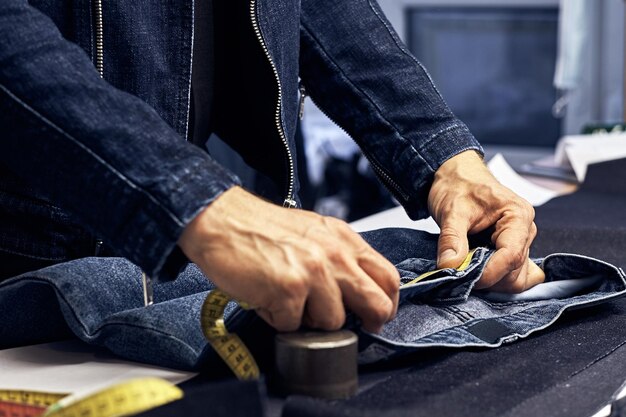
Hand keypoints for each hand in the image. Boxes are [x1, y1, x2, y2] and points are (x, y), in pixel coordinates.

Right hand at [178, 186, 398, 332]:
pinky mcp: (289, 290)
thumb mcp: (314, 231)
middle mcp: (334, 255)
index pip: (388, 277)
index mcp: (344, 239)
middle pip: (376, 304)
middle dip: (367, 323)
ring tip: (287, 300)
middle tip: (348, 327)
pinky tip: (266, 298)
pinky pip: (293, 326)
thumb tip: (356, 289)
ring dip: (309, 320)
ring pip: (333, 323)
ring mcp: (314, 273)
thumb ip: (339, 256)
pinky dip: (277, 319)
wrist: (221, 220)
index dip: (387, 303)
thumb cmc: (261, 227)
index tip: (377, 314)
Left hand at [428, 150, 544, 291]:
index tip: (465, 277)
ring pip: (514, 278)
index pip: (512, 256)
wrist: (456, 175)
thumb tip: (449, 266)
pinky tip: (476, 271)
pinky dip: (493, 279)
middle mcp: (525, 231)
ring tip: (465, 267)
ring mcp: (520, 242)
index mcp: (517, 216)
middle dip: (487, 278)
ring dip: (490, 281)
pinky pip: (512, 276)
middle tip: (459, 272)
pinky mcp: (510, 250)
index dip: (489, 273)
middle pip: (515, 271)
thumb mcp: (451, 210)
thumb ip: (451, 239)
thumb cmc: (458, 186)